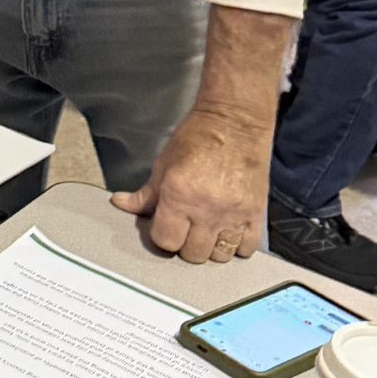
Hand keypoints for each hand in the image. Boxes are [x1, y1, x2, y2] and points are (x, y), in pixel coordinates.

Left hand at [111, 106, 272, 262]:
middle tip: (185, 229)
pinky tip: (228, 230)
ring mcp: (233, 213)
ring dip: (211, 248)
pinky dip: (237, 245)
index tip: (164, 228)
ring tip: (207, 230)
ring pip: (219, 255)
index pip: (166, 240)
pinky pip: (247, 248)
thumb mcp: (163, 164)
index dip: (162, 237)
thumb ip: (145, 193)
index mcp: (178, 195)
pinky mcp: (255, 214)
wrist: (234, 123)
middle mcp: (206, 209)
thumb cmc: (197, 138)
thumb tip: (120, 204)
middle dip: (185, 245)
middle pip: (193, 254)